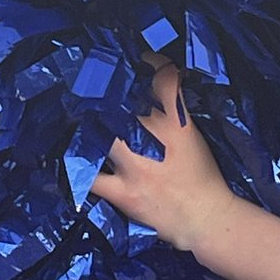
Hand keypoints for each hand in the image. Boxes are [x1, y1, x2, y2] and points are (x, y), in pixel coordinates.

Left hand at [90, 61, 237, 251]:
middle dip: (103, 91)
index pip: (162, 79)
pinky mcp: (123, 192)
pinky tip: (72, 159)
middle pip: (119, 102)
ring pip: (98, 134)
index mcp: (176, 123)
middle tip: (89, 85)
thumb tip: (148, 86)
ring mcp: (135, 166)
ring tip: (75, 118)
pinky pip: (90, 176)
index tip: (137, 59)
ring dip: (86, 126)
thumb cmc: (203, 177)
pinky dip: (79, 167)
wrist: (207, 220)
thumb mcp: (191, 134)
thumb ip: (171, 110)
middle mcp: (154, 139)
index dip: (150, 62)